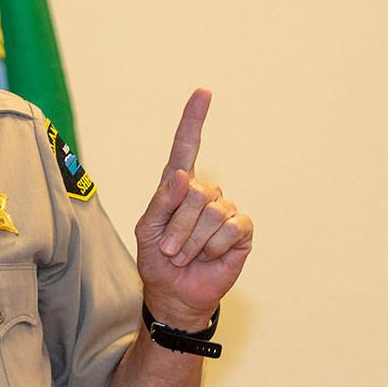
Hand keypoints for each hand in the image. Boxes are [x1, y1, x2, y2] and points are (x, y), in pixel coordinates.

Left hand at [135, 88, 252, 328]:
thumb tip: (183, 175)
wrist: (175, 293)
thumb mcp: (145, 230)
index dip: (194, 119)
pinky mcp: (242, 230)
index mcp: (178, 187)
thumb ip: (160, 201)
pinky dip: (213, 248)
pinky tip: (209, 257)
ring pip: (211, 213)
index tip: (203, 92)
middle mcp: (204, 193)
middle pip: (195, 193)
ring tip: (184, 256)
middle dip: (176, 227)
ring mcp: (225, 210)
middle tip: (169, 249)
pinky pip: (231, 229)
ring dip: (191, 242)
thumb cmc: (156, 259)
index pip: (187, 147)